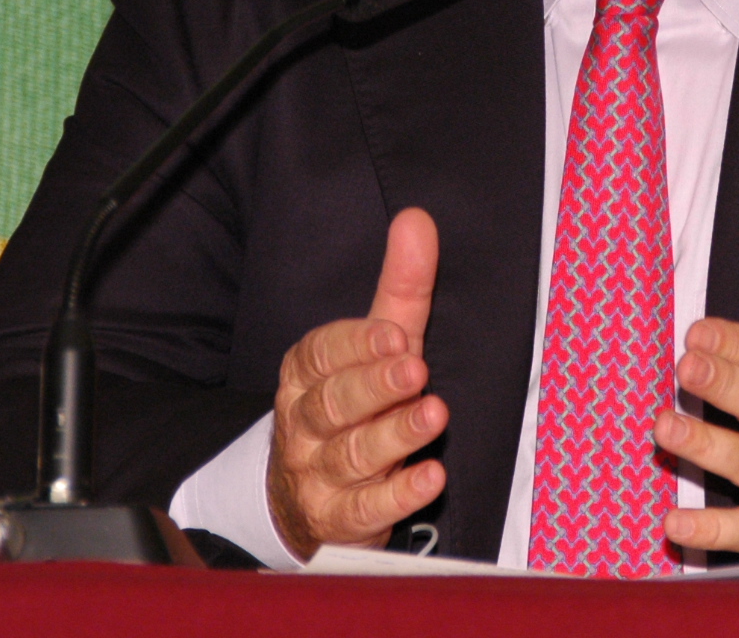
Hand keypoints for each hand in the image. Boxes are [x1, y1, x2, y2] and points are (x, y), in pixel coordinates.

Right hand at [265, 207, 447, 559]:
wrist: (304, 495)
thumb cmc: (353, 403)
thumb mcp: (376, 344)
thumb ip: (400, 287)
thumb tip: (417, 219)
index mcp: (306, 372)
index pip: (323, 353)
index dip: (357, 345)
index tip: (395, 335)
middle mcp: (304, 421)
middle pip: (334, 403)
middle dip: (374, 386)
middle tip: (415, 370)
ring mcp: (317, 473)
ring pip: (352, 453)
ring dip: (395, 435)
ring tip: (434, 414)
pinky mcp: (339, 518)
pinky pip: (366, 509)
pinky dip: (398, 494)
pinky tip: (430, 478)